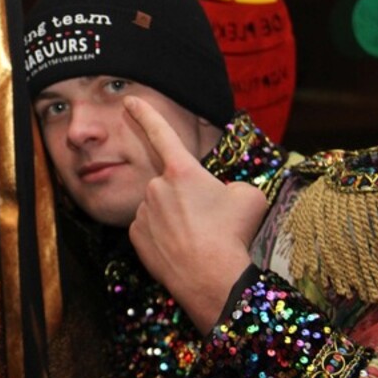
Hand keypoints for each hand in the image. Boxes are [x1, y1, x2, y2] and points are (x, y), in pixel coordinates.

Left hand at [124, 96, 267, 331]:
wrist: (212, 278)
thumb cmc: (233, 234)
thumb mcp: (249, 197)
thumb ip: (230, 186)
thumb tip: (222, 194)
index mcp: (182, 170)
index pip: (160, 133)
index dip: (144, 113)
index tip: (128, 99)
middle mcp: (156, 186)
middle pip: (173, 185)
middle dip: (189, 198)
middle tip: (211, 222)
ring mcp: (143, 212)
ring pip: (162, 208)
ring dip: (178, 218)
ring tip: (200, 239)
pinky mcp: (136, 236)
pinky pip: (152, 228)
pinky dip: (165, 236)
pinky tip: (182, 249)